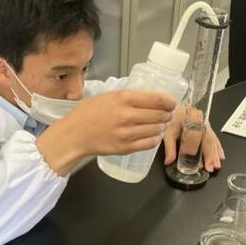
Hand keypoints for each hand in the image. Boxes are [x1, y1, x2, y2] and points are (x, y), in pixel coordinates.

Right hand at [36, 89, 176, 174]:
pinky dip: (155, 138)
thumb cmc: (89, 113)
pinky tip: (151, 134)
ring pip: (157, 129)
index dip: (169, 101)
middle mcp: (127, 116)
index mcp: (123, 99)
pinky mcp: (126, 148)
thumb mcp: (108, 96)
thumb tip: (153, 98)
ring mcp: (127, 134)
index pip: (157, 99)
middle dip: (167, 114)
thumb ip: (130, 96)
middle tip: (166, 114)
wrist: (74, 135)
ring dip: (161, 126)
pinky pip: (150, 143)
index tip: (172, 103)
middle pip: (161, 115)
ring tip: (158, 124)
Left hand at [162, 104, 224, 171]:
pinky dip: (218, 148)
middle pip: (206, 139)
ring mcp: (206, 124)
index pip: (194, 135)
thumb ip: (169, 147)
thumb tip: (168, 161)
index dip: (194, 148)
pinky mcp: (208, 127)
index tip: (194, 159)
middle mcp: (201, 121)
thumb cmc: (173, 117)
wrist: (176, 107)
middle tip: (210, 167)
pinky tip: (220, 155)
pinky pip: (215, 138)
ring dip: (215, 154)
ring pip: (212, 139)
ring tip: (216, 165)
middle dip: (209, 155)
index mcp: (190, 119)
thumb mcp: (167, 131)